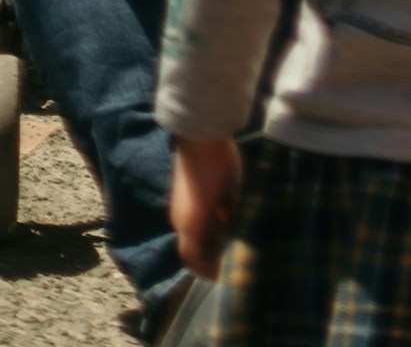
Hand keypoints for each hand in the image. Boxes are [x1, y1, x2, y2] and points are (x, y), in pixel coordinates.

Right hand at [170, 137, 240, 279]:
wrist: (199, 134)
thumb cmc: (220, 163)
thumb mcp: (232, 192)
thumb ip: (229, 215)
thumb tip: (229, 230)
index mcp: (192, 224)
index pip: (193, 260)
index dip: (206, 271)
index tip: (220, 276)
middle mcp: (180, 220)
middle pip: (190, 248)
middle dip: (205, 257)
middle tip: (224, 259)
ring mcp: (178, 207)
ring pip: (188, 234)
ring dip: (202, 242)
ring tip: (222, 241)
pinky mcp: (179, 196)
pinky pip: (187, 221)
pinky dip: (199, 228)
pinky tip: (216, 222)